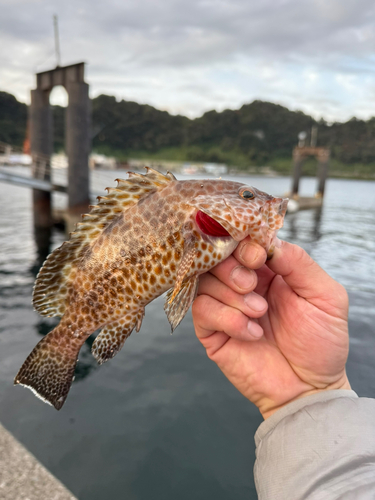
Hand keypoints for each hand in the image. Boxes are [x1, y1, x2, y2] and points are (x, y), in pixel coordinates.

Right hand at [192, 239, 350, 418]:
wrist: (309, 389)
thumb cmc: (321, 343)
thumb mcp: (325, 296)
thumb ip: (298, 262)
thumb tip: (267, 240)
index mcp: (268, 271)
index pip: (242, 243)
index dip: (243, 244)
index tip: (257, 257)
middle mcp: (243, 285)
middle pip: (216, 258)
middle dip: (233, 269)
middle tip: (252, 286)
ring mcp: (225, 308)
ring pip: (205, 282)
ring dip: (232, 296)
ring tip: (259, 314)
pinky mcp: (212, 332)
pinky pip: (202, 311)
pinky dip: (227, 318)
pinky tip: (251, 333)